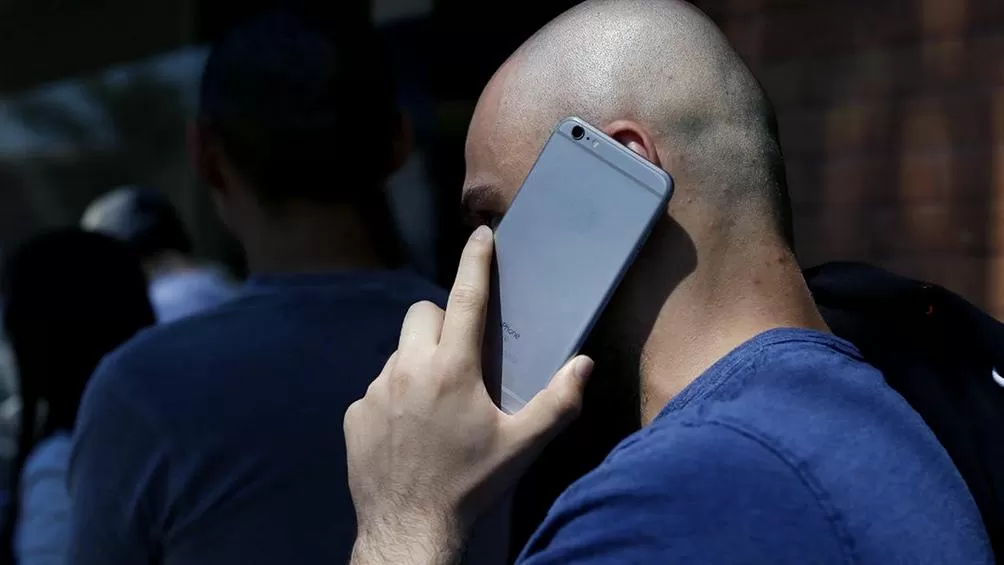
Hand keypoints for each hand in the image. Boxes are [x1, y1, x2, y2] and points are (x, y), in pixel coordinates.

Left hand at [344, 226, 593, 563]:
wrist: (408, 527)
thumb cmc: (470, 484)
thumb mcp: (521, 446)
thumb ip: (558, 402)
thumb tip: (583, 364)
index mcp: (452, 368)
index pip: (466, 298)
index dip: (476, 262)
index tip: (481, 236)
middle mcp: (408, 369)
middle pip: (421, 314)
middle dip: (440, 322)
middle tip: (459, 358)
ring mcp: (375, 391)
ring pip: (399, 353)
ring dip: (418, 364)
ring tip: (436, 405)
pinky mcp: (355, 414)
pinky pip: (378, 390)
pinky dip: (395, 398)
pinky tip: (409, 432)